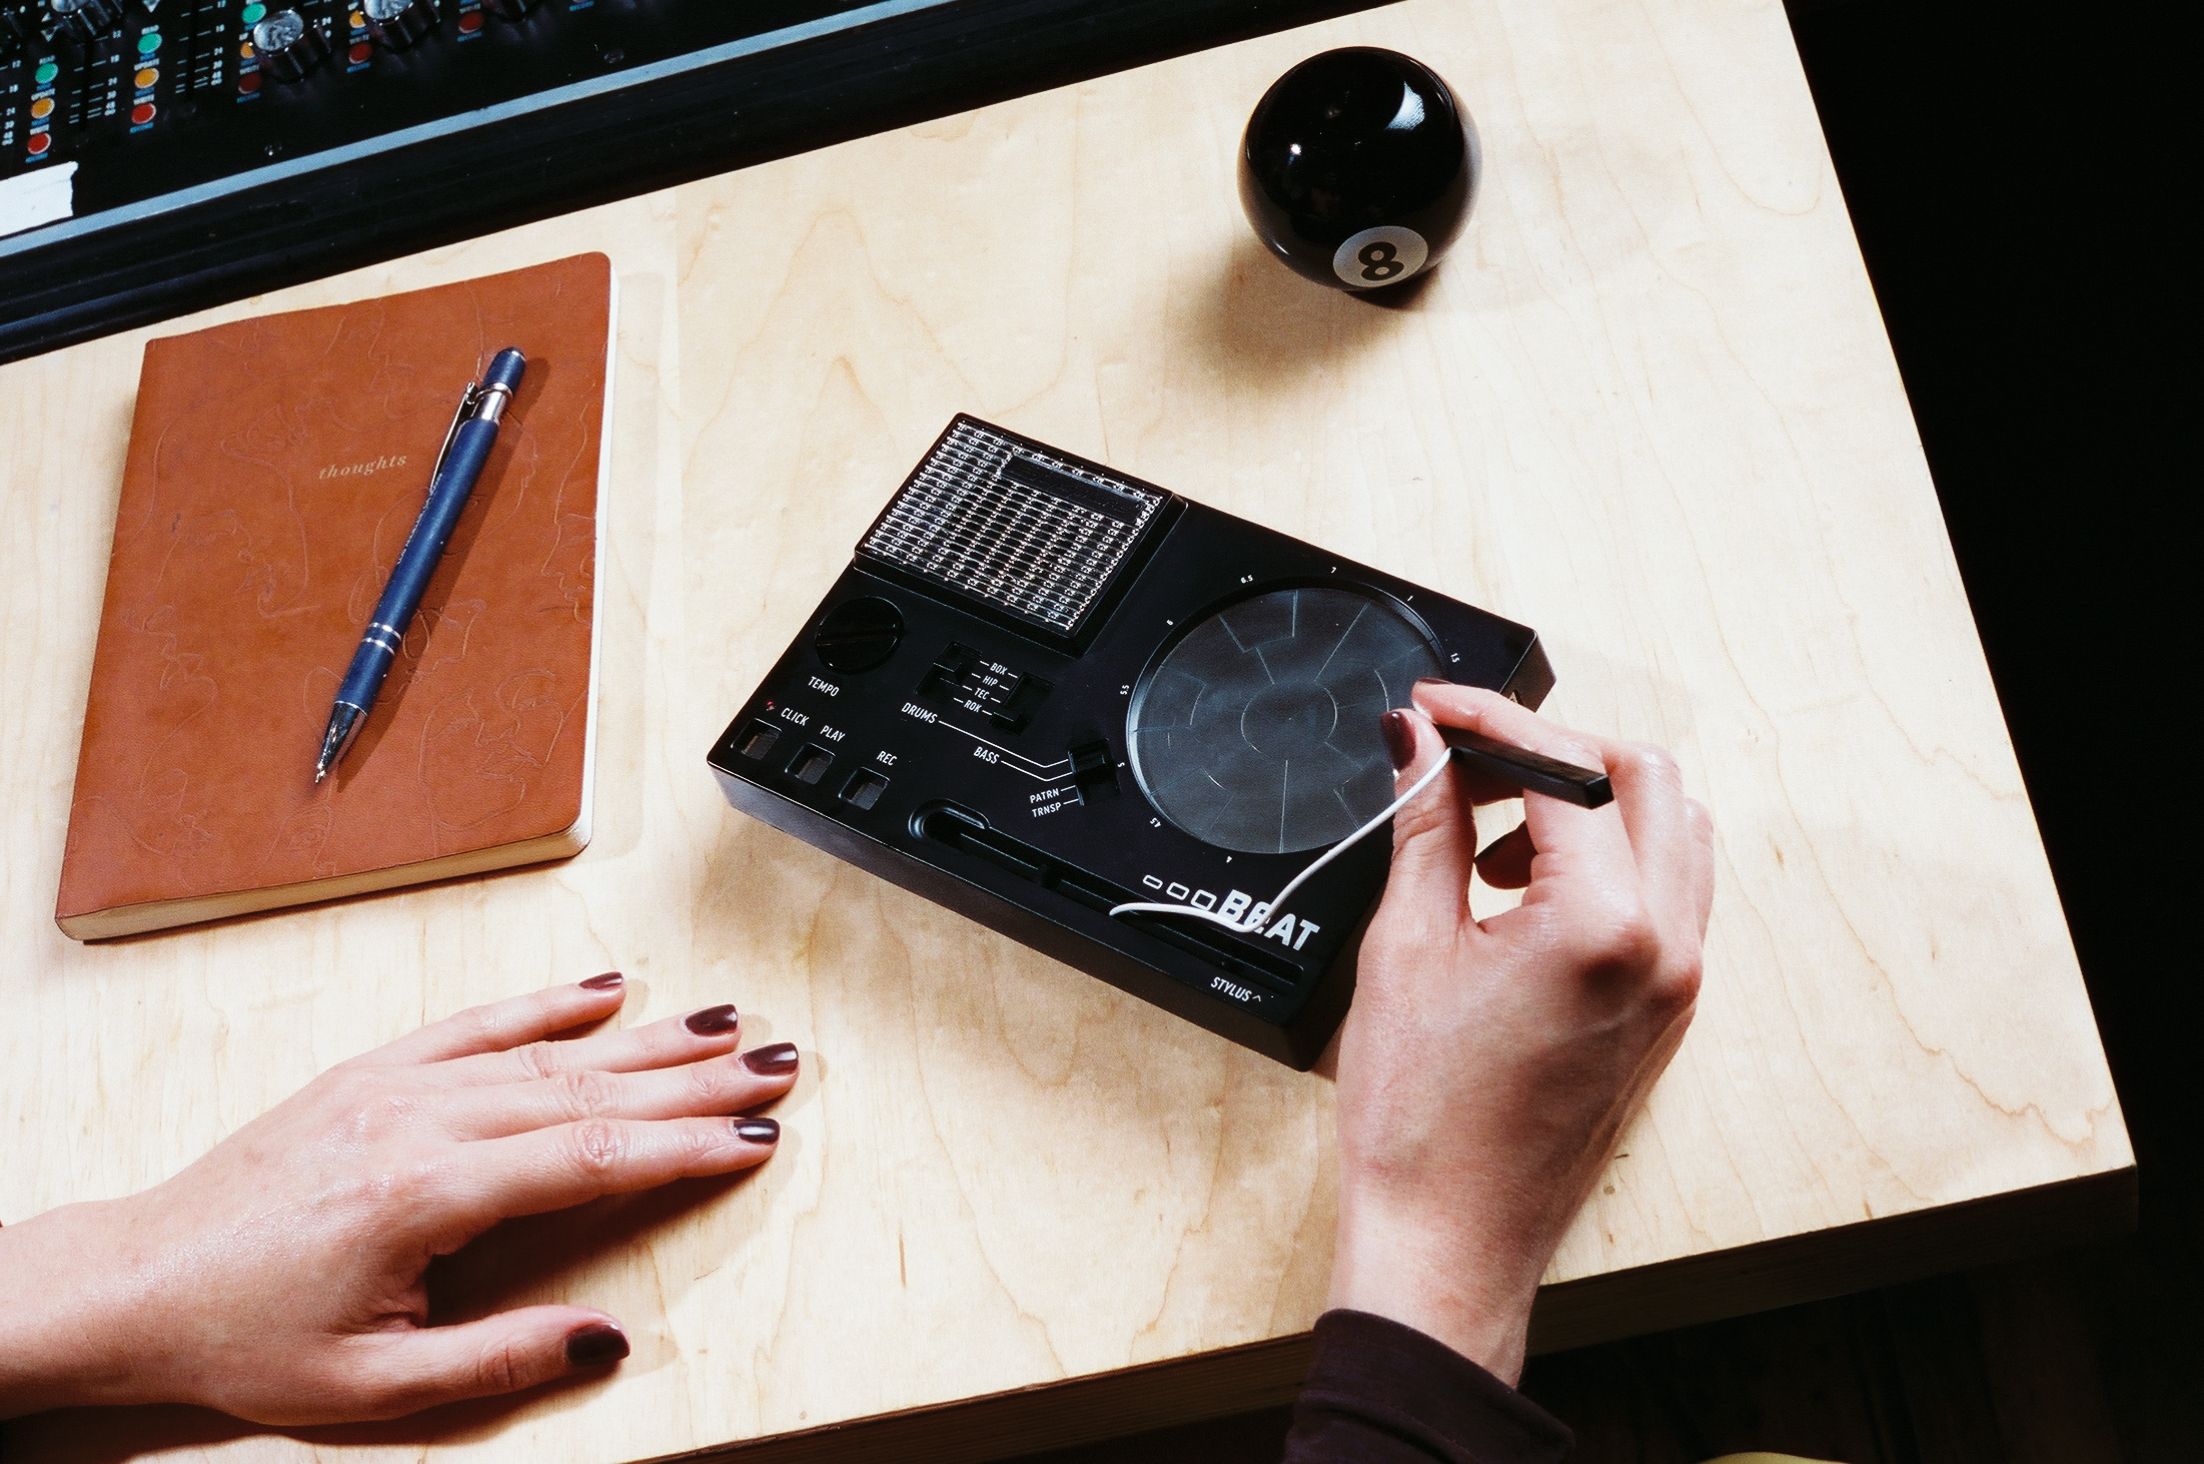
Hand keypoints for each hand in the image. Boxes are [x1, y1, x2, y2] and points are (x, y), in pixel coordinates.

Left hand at [0, 974, 799, 1423]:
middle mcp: (420, 1121)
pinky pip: (478, 1023)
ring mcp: (397, 1085)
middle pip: (591, 1090)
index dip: (685, 1146)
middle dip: (696, 1078)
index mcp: (428, 1196)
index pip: (593, 1160)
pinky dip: (549, 1003)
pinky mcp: (373, 1071)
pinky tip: (607, 989)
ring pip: (549, 1052)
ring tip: (726, 1023)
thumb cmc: (243, 1337)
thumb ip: (500, 1361)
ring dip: (647, 1038)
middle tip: (779, 1063)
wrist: (135, 1282)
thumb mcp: (372, 1387)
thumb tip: (607, 1341)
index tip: (756, 1138)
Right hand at [1327, 684, 1713, 1382]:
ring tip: (1491, 836)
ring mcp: (1678, 984)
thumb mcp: (1406, 947)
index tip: (1434, 713)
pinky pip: (1667, 895)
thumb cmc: (1423, 1123)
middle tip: (1465, 759)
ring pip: (1672, 832)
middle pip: (1646, 778)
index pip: (1566, 770)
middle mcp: (1666, 949)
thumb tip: (1421, 746)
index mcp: (1605, 927)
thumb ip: (1426, 825)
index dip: (1490, 723)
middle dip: (1553, 750)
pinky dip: (1607, 862)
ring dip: (1590, 804)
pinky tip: (1521, 891)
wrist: (1448, 1238)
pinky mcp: (1667, 1011)